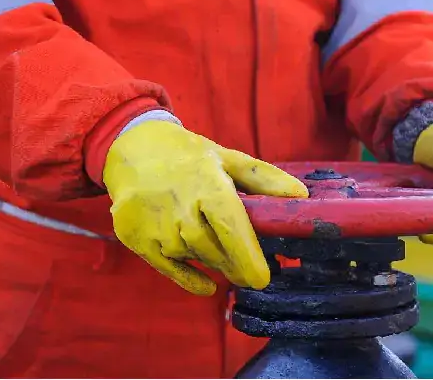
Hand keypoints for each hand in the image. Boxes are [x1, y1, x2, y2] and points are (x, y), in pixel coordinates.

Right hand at [102, 120, 308, 295]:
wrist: (131, 148)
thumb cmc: (188, 155)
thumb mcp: (227, 157)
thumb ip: (264, 179)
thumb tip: (301, 196)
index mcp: (205, 183)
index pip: (230, 225)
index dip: (247, 255)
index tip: (263, 278)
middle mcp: (178, 206)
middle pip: (214, 249)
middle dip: (236, 264)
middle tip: (253, 272)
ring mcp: (154, 224)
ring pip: (195, 257)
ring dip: (214, 260)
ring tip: (223, 252)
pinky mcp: (135, 238)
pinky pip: (169, 269)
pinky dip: (191, 279)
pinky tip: (208, 283)